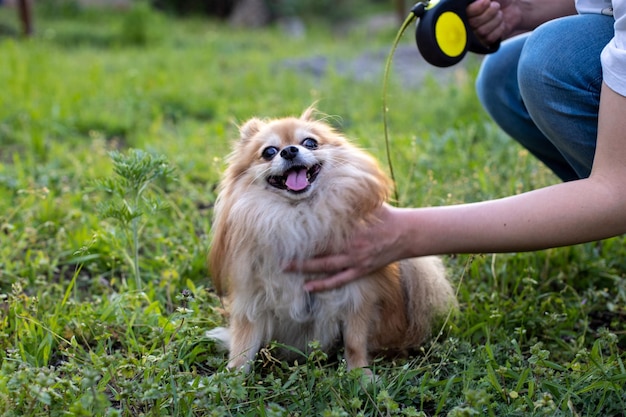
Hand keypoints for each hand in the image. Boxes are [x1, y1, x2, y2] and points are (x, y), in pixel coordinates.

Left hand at [291, 204, 411, 292]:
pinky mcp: (360, 270)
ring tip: (286, 269)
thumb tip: (332, 184)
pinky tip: (308, 287)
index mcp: (350, 228)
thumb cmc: (385, 215)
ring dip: (305, 269)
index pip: (322, 231)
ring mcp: (355, 260)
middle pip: (319, 251)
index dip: (304, 233)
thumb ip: (350, 199)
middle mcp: (350, 246)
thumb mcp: (367, 202)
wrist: (406, 233)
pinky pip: (338, 280)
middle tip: (279, 255)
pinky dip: (323, 285)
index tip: (286, 232)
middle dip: (299, 254)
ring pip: (325, 267)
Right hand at [467, 0, 520, 44]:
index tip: (488, 1)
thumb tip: (485, 1)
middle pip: (474, 23)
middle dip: (489, 13)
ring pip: (482, 31)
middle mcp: (468, 23)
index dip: (478, 8)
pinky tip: (501, 23)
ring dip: (495, 20)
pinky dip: (499, 29)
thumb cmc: (500, 0)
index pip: (467, 12)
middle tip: (496, 6)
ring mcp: (475, 34)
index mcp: (467, 11)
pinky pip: (490, 38)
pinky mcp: (484, 42)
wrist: (513, 8)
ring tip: (499, 14)